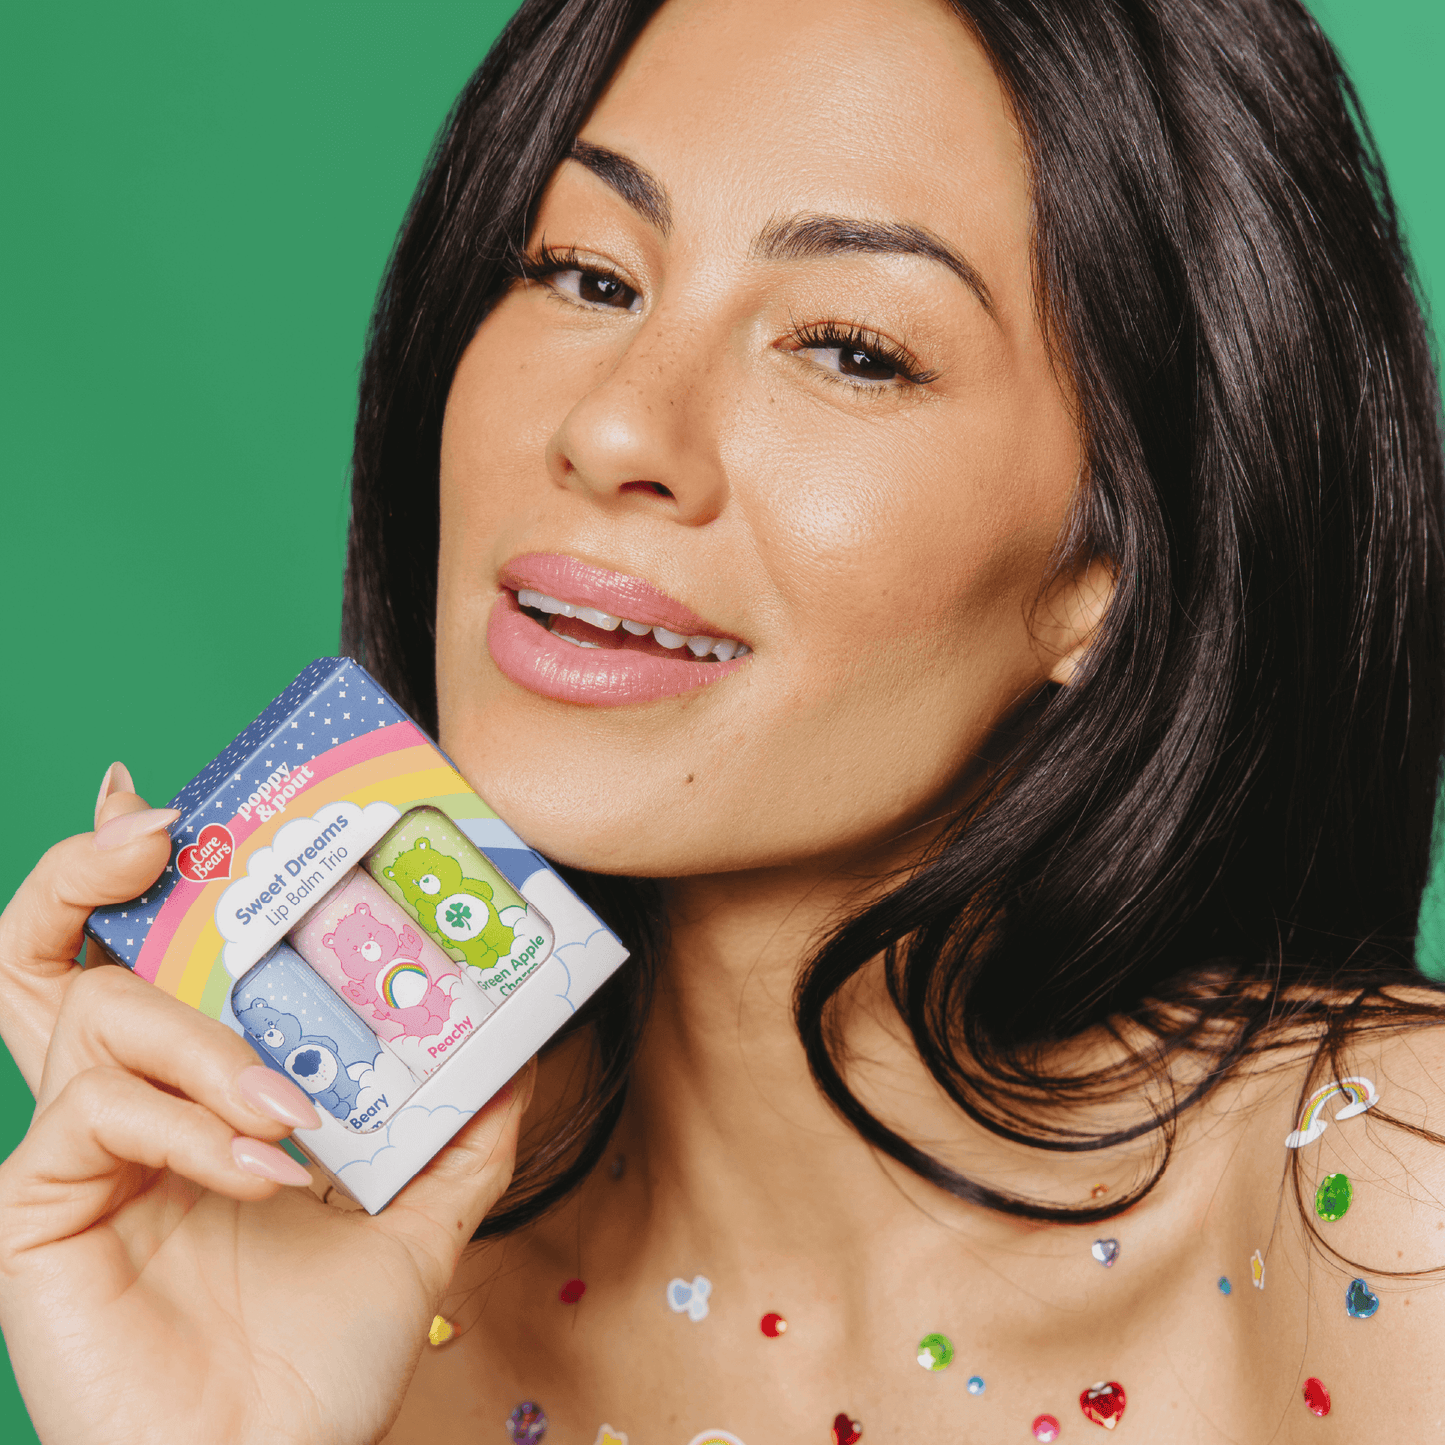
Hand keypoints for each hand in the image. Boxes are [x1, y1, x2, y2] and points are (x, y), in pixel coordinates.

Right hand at [0, 764, 534, 1444]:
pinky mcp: (34, 1209)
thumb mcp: (420, 1220)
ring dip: (203, 1041)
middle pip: (49, 952)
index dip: (130, 873)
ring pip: (94, 1015)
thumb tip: (529, 1039)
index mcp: (191, 1090)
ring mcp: (71, 1154)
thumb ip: (467, 1130)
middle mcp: (120, 1103)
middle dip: (82, 871)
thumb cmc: (322, 1357)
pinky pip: (93, 1113)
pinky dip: (191, 1127)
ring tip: (290, 1109)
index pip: (144, 958)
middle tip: (153, 830)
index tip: (166, 803)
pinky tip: (267, 1170)